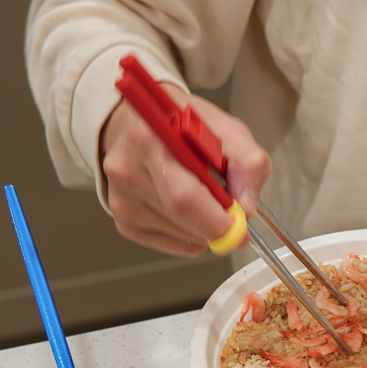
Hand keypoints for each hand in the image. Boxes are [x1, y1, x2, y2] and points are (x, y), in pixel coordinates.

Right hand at [99, 85, 271, 256]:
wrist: (149, 123)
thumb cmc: (187, 127)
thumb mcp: (228, 131)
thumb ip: (247, 164)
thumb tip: (247, 208)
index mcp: (151, 139)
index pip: (183, 196)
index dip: (217, 219)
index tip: (240, 223)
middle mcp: (127, 169)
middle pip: (181, 218)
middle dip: (216, 223)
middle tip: (232, 214)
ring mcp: (119, 197)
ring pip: (179, 235)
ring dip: (204, 228)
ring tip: (203, 197)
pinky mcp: (122, 219)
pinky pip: (170, 243)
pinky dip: (189, 235)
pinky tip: (187, 209)